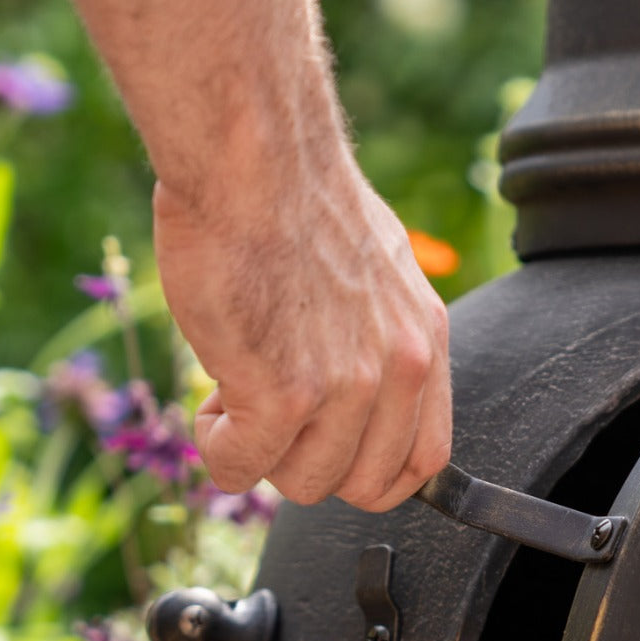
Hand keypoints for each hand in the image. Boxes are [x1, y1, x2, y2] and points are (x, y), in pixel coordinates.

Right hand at [152, 157, 451, 511]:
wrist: (254, 155)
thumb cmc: (296, 201)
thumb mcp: (377, 274)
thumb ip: (378, 339)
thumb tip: (355, 385)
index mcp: (425, 342)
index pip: (426, 461)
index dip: (371, 471)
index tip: (331, 449)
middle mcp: (400, 370)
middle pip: (363, 486)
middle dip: (310, 463)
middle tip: (274, 414)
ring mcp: (347, 386)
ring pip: (304, 484)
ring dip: (261, 454)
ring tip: (237, 391)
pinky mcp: (285, 393)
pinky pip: (244, 467)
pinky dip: (219, 450)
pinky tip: (213, 401)